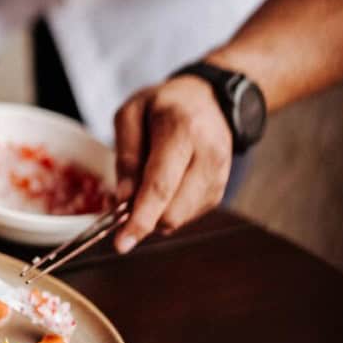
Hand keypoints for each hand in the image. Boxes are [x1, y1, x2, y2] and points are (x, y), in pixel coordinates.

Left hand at [113, 75, 232, 251]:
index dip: (140, 219)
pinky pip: (186, 216)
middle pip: (172, 211)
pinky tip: (166, 185)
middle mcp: (208, 156)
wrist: (211, 99)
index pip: (161, 186)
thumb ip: (125, 156)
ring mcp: (219, 176)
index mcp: (183, 131)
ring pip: (179, 219)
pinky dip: (168, 209)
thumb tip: (123, 199)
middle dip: (143, 217)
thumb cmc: (165, 104)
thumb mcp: (132, 114)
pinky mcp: (219, 191)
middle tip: (125, 199)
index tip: (122, 243)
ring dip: (155, 213)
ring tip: (148, 182)